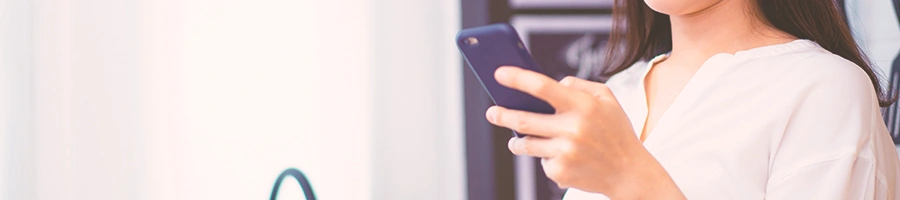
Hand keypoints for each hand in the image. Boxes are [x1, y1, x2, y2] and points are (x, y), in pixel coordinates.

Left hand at [485, 66, 684, 198]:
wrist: (629, 173)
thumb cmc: (616, 132)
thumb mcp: (607, 99)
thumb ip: (579, 85)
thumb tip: (552, 83)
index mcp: (583, 106)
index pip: (542, 87)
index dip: (517, 79)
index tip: (499, 74)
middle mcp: (573, 129)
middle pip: (524, 119)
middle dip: (502, 114)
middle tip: (492, 111)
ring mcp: (565, 152)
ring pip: (526, 144)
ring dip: (516, 141)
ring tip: (515, 140)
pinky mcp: (560, 172)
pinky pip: (542, 161)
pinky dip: (546, 158)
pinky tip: (561, 158)